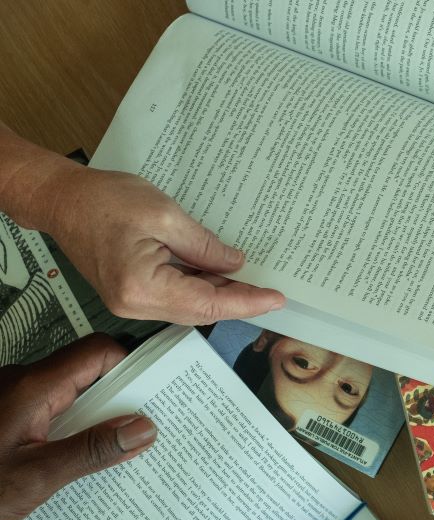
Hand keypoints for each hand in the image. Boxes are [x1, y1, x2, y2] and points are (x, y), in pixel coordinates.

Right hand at [0, 123, 284, 324]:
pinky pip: (175, 297)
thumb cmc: (105, 200)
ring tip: (254, 284)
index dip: (246, 302)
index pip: (207, 304)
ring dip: (220, 296)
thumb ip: (204, 246)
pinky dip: (200, 288)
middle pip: (199, 311)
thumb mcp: (165, 215)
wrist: (61, 199)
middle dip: (238, 302)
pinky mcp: (131, 293)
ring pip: (189, 306)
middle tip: (273, 292)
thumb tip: (235, 265)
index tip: (276, 299)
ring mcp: (130, 302)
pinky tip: (221, 276)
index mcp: (143, 287)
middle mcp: (135, 305)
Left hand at [0, 334, 155, 519]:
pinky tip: (79, 457)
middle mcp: (21, 384)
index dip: (132, 365)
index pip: (97, 352)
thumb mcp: (36, 478)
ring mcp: (12, 399)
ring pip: (71, 393)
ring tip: (116, 446)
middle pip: (87, 372)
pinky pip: (52, 411)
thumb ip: (91, 452)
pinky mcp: (7, 417)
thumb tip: (141, 429)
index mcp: (32, 389)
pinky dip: (73, 428)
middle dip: (120, 397)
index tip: (157, 386)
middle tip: (145, 423)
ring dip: (96, 416)